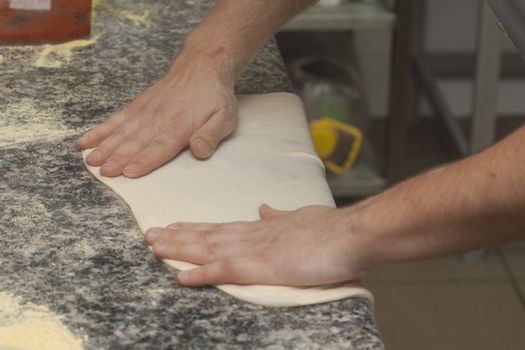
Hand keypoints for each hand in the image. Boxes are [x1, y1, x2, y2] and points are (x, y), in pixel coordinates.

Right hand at [76, 55, 237, 177]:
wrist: (201, 66)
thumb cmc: (214, 96)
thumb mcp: (224, 117)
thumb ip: (210, 135)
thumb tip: (199, 151)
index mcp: (179, 126)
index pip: (159, 147)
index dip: (144, 161)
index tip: (128, 172)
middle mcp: (158, 119)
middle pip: (135, 142)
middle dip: (118, 159)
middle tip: (103, 173)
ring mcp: (144, 112)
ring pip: (121, 132)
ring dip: (105, 147)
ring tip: (90, 160)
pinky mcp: (137, 106)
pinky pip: (115, 120)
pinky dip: (99, 131)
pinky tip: (85, 141)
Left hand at [144, 205, 370, 286]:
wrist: (349, 233)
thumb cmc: (329, 229)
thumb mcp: (299, 217)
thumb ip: (278, 216)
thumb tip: (263, 209)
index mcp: (260, 228)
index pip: (220, 227)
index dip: (195, 228)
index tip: (175, 226)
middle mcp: (251, 235)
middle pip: (207, 235)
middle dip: (177, 235)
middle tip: (149, 234)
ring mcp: (254, 250)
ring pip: (208, 248)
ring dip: (179, 248)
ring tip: (153, 246)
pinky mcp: (262, 266)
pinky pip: (225, 270)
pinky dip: (201, 273)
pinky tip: (181, 276)